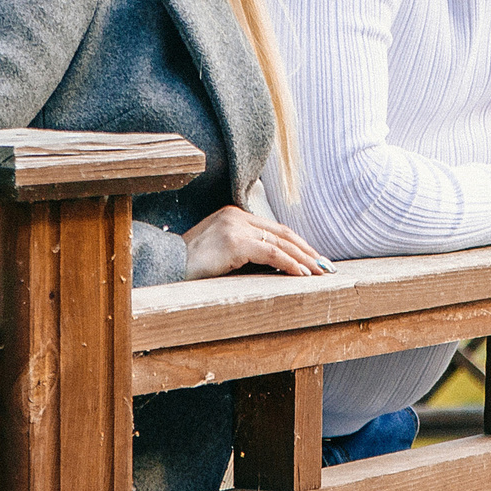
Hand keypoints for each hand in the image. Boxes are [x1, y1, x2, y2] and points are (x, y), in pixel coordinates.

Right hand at [182, 205, 333, 279]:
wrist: (165, 268)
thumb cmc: (190, 268)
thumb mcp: (220, 255)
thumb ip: (244, 253)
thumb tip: (276, 267)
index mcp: (234, 215)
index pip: (274, 229)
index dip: (296, 244)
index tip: (313, 258)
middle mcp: (236, 215)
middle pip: (281, 233)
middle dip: (306, 250)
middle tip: (325, 265)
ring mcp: (235, 226)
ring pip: (280, 242)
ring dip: (303, 259)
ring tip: (319, 272)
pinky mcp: (234, 242)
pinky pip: (271, 254)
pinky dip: (290, 264)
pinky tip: (302, 275)